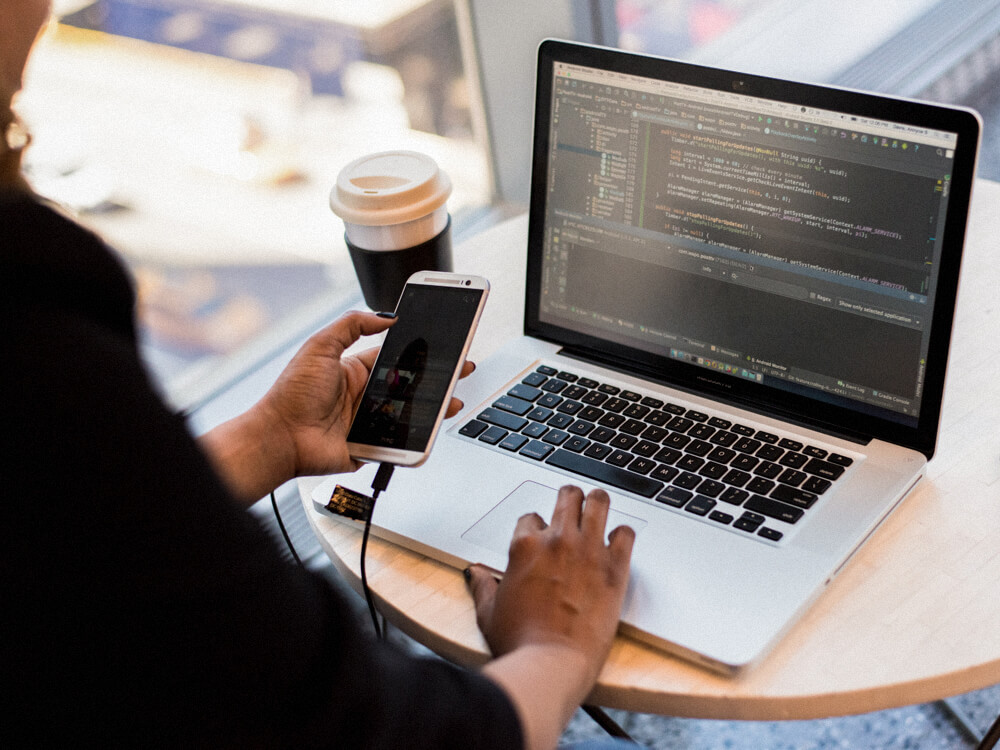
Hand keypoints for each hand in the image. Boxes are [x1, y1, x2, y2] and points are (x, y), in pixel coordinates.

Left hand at [259, 310, 473, 477]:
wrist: (280, 438)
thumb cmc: (291, 394)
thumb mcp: (319, 346)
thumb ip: (351, 325)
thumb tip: (385, 316)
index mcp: (354, 370)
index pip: (395, 358)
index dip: (419, 352)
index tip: (441, 344)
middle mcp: (364, 395)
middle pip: (410, 386)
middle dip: (437, 378)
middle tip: (461, 370)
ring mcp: (369, 422)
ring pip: (411, 414)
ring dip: (435, 407)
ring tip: (454, 400)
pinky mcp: (371, 446)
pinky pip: (400, 441)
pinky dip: (417, 437)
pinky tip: (433, 427)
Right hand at [467, 486, 634, 685]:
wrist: (551, 664)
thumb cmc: (519, 642)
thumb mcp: (489, 612)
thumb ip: (482, 586)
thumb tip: (474, 573)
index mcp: (524, 546)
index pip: (532, 517)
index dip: (536, 527)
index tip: (541, 538)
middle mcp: (557, 540)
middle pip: (568, 496)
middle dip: (569, 499)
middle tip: (573, 507)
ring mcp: (588, 550)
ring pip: (599, 502)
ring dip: (598, 503)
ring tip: (598, 509)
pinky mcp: (614, 568)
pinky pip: (626, 533)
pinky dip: (623, 535)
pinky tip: (618, 543)